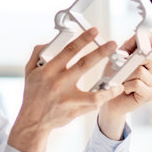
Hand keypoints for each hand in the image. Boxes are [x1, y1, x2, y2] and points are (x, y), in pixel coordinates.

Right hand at [7, 28, 124, 151]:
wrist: (32, 120)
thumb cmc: (33, 95)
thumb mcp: (30, 71)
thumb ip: (38, 53)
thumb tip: (51, 41)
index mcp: (48, 70)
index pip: (68, 50)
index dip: (82, 39)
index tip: (94, 31)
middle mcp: (58, 83)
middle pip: (83, 64)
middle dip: (100, 52)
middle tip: (112, 44)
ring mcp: (67, 98)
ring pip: (92, 90)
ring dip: (108, 83)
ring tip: (121, 74)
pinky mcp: (74, 109)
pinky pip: (94, 102)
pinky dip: (106, 96)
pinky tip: (116, 89)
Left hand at [98, 37, 151, 139]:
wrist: (108, 100)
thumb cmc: (113, 79)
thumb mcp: (117, 58)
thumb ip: (128, 47)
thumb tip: (137, 35)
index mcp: (147, 60)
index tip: (149, 36)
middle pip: (147, 57)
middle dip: (131, 60)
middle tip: (121, 66)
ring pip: (140, 71)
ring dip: (126, 76)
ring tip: (122, 81)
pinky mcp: (149, 95)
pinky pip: (137, 83)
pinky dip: (127, 86)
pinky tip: (125, 90)